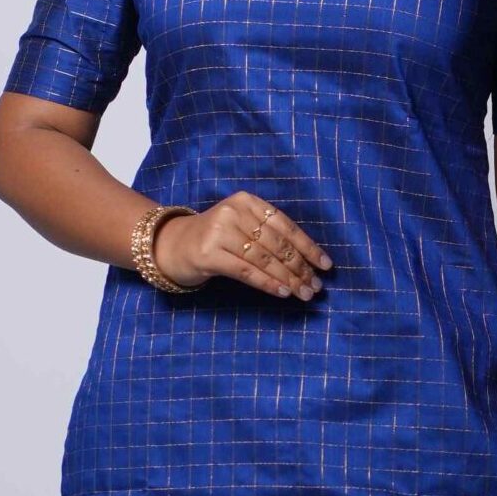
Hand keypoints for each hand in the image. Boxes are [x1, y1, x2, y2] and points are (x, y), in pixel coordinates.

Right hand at [152, 191, 332, 299]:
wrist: (171, 245)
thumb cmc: (215, 239)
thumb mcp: (242, 227)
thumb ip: (268, 236)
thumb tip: (308, 262)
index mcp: (247, 201)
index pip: (285, 226)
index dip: (308, 247)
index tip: (325, 266)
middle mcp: (234, 212)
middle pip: (277, 244)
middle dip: (300, 268)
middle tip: (316, 287)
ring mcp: (219, 231)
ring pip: (264, 259)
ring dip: (288, 279)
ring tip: (305, 294)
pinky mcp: (208, 253)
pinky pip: (246, 271)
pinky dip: (268, 283)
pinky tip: (283, 292)